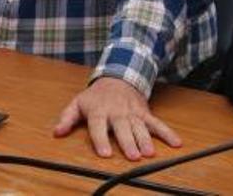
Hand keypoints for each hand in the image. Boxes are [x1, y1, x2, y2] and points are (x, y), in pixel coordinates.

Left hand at [52, 77, 180, 159]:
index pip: (98, 126)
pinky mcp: (145, 113)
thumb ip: (67, 118)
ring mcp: (132, 112)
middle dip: (128, 142)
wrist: (118, 77)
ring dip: (146, 140)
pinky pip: (157, 123)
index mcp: (99, 110)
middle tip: (133, 156)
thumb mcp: (77, 103)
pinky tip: (176, 143)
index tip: (105, 154)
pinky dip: (167, 132)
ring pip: (140, 127)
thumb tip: (56, 132)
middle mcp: (117, 112)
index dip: (101, 140)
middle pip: (122, 128)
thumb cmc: (95, 96)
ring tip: (150, 153)